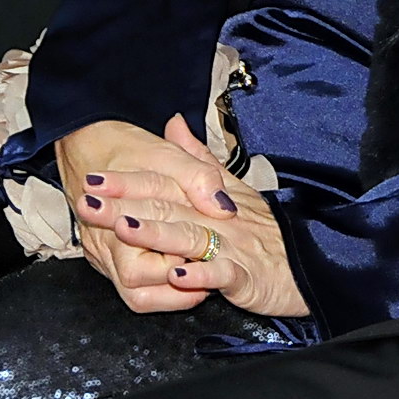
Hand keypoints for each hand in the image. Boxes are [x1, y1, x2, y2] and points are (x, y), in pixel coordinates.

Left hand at [88, 117, 309, 317]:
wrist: (311, 262)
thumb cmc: (267, 232)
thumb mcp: (234, 189)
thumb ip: (199, 161)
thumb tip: (174, 122)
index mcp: (213, 198)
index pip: (167, 183)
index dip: (129, 181)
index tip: (93, 177)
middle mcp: (219, 218)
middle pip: (169, 207)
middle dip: (126, 204)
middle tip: (87, 200)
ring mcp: (232, 246)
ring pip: (190, 236)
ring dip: (156, 233)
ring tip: (123, 228)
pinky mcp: (246, 275)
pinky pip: (222, 273)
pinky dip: (202, 273)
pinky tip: (179, 273)